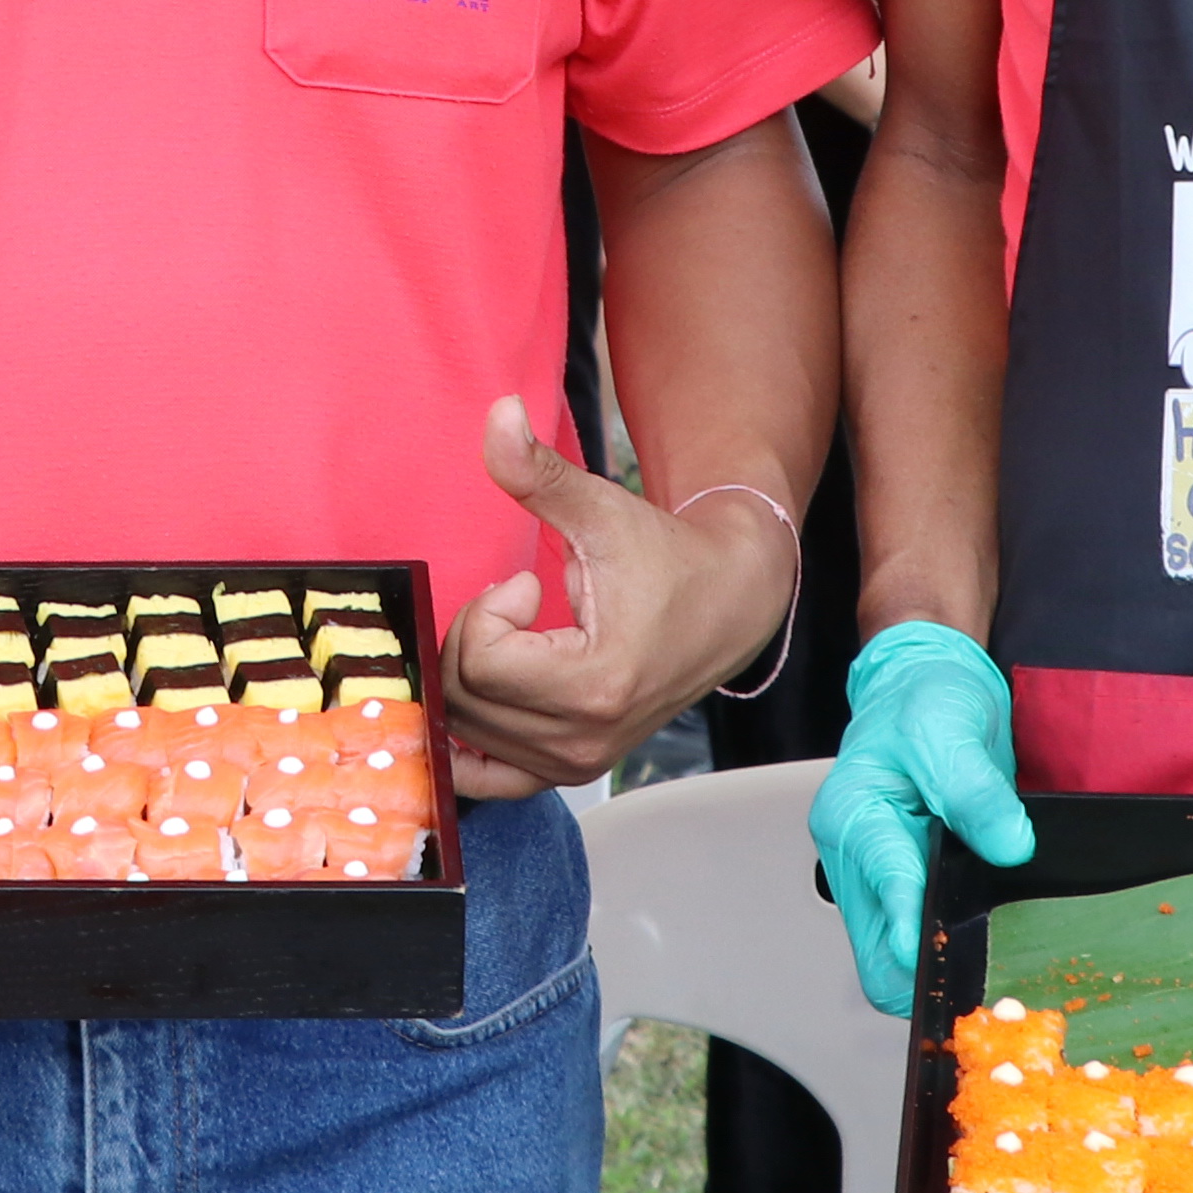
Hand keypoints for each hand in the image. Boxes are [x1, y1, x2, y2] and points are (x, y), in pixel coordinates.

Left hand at [439, 400, 802, 798]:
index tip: (528, 582)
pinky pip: (487, 778)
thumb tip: (498, 414)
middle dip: (474, 637)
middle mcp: (585, 739)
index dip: (488, 608)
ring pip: (466, 732)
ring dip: (474, 675)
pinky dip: (467, 741)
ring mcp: (576, 763)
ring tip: (523, 638)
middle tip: (518, 605)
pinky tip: (481, 695)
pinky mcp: (569, 771)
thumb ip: (538, 472)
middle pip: (465, 697)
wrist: (727, 605)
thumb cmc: (664, 558)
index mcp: (596, 683)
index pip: (480, 660)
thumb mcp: (601, 509)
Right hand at [806, 623, 1029, 1013]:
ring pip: (892, 962)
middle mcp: (854, 856)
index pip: (880, 882)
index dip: (907, 924)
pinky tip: (983, 951)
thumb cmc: (926, 701)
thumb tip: (1008, 843)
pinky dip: (945, 956)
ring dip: (934, 973)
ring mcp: (877, 879)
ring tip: (988, 974)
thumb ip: (976, 789)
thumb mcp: (951, 729)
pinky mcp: (903, 889)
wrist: (929, 690)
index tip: (929, 957)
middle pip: (875, 951)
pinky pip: (916, 944)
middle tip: (979, 984)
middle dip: (921, 973)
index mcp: (852, 813)